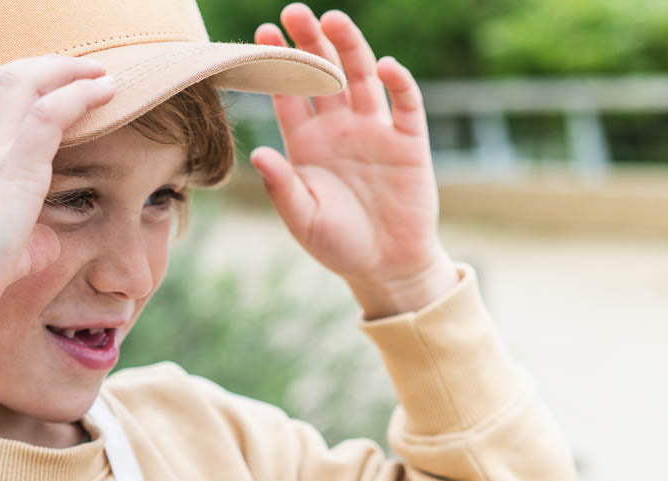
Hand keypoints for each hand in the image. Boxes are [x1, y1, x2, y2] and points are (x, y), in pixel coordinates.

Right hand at [0, 55, 116, 328]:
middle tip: (78, 69)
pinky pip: (49, 114)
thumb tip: (48, 243)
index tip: (40, 85)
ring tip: (99, 73)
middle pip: (1, 80)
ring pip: (24, 83)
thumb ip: (26, 244)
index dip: (9, 87)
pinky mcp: (13, 170)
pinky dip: (78, 95)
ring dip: (66, 72)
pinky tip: (103, 92)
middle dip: (42, 67)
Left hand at [251, 6, 456, 317]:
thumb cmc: (340, 246)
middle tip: (296, 12)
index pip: (290, 94)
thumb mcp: (304, 221)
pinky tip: (385, 67)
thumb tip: (258, 153)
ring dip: (350, 48)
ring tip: (333, 21)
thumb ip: (282, 188)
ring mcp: (375, 131)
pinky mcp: (408, 141)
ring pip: (362, 77)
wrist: (386, 268)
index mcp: (308, 144)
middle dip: (310, 42)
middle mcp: (340, 129)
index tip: (263, 34)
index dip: (279, 64)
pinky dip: (398, 83)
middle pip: (324, 74)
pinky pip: (405, 104)